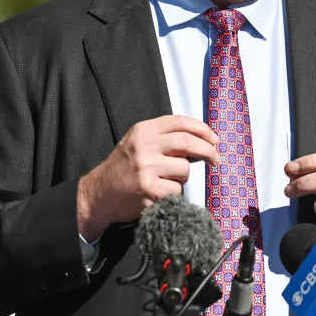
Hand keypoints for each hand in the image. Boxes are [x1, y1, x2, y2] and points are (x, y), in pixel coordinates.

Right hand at [77, 115, 218, 239]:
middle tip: (216, 160)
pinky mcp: (148, 189)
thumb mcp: (139, 143)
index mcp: (143, 130)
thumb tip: (203, 141)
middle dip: (208, 151)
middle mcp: (144, 146)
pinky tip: (159, 193)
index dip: (202, 129)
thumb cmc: (125, 168)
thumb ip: (165, 138)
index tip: (214, 139)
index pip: (180, 122)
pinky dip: (173, 193)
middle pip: (187, 142)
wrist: (99, 193)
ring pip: (184, 169)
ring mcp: (145, 168)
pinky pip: (176, 190)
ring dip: (183, 177)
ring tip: (167, 180)